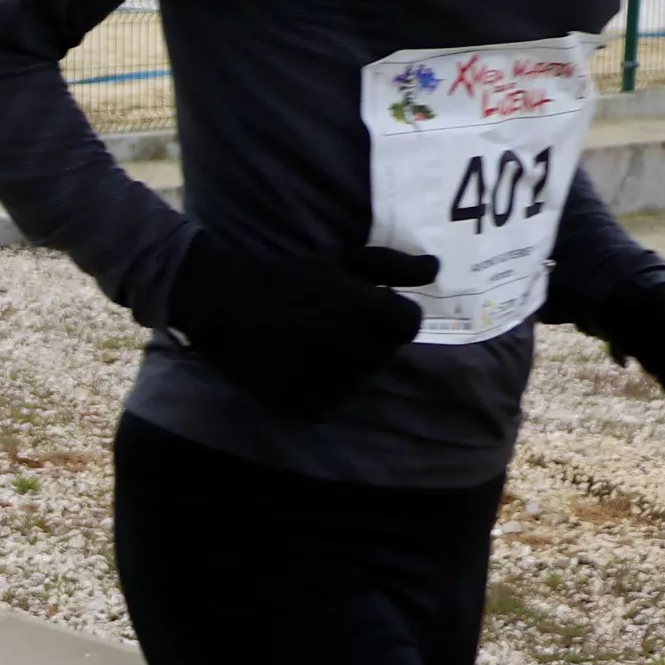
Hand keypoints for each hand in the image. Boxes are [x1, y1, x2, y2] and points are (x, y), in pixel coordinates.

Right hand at [165, 230, 427, 421]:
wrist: (227, 305)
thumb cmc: (290, 276)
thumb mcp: (342, 258)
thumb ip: (393, 265)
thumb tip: (437, 270)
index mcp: (371, 312)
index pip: (409, 323)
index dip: (390, 314)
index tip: (364, 307)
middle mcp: (359, 350)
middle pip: (385, 351)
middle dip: (368, 336)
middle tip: (333, 323)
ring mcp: (336, 383)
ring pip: (361, 377)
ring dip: (347, 362)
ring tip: (314, 344)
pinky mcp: (313, 407)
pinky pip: (334, 399)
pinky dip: (323, 386)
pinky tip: (300, 365)